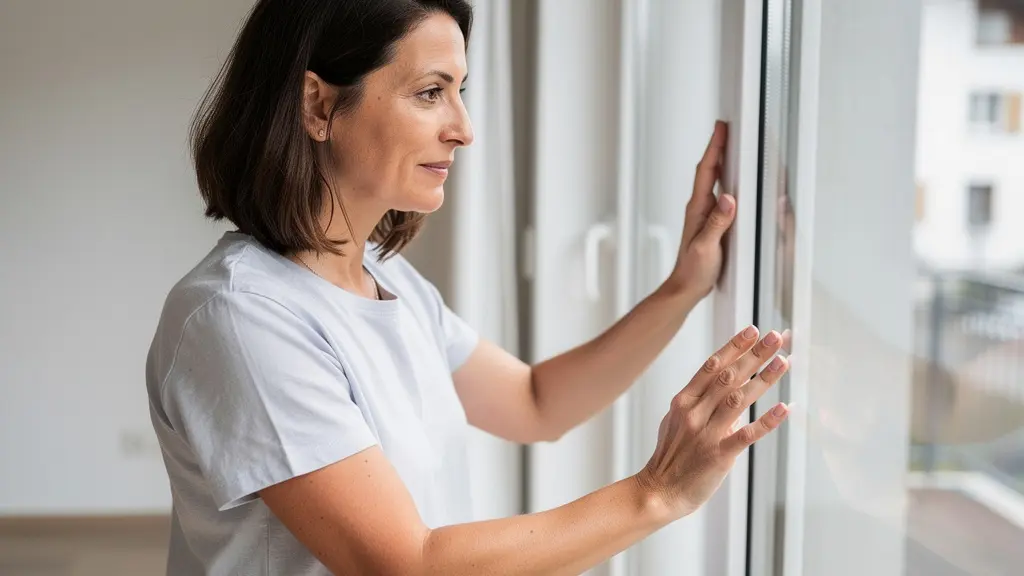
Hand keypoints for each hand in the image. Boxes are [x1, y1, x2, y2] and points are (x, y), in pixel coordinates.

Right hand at [635, 326, 789, 518]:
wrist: (659, 491)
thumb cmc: (671, 456)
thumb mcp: (678, 422)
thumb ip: (703, 404)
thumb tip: (733, 392)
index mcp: (683, 401)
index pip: (712, 366)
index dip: (734, 346)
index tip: (753, 330)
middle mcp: (694, 413)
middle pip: (728, 376)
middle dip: (754, 355)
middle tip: (776, 337)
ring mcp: (706, 434)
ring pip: (738, 399)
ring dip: (764, 379)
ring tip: (783, 362)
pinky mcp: (718, 456)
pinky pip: (746, 435)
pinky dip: (766, 421)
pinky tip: (783, 408)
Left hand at [668, 121, 734, 298]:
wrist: (686, 287)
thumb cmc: (693, 271)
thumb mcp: (706, 247)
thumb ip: (717, 223)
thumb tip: (730, 199)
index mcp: (698, 209)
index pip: (706, 171)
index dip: (714, 148)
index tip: (721, 128)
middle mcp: (700, 207)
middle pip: (710, 170)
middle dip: (718, 147)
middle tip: (727, 127)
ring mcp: (705, 214)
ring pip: (714, 180)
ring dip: (722, 161)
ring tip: (731, 144)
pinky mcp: (712, 222)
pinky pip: (720, 194)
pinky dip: (727, 180)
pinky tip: (734, 179)